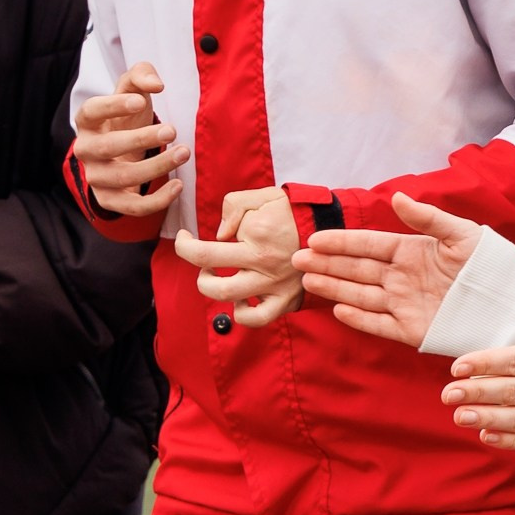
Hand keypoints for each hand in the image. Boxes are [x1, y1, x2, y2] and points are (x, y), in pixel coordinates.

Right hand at [73, 62, 185, 218]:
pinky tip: (178, 186)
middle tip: (172, 129)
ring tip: (183, 152)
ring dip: (156, 167)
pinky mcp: (110, 200)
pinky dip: (156, 200)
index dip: (113, 106)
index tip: (139, 101)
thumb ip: (142, 75)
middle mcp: (85, 150)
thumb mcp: (132, 91)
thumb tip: (157, 84)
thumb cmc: (127, 118)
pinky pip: (131, 206)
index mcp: (87, 121)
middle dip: (141, 139)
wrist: (121, 153)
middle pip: (108, 147)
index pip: (92, 111)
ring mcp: (96, 177)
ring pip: (122, 177)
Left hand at [173, 188, 301, 327]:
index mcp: (256, 236)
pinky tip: (240, 299)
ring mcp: (274, 286)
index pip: (203, 250)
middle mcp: (263, 264)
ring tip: (215, 276)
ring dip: (212, 288)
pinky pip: (257, 318)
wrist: (330, 230)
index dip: (184, 245)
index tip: (183, 237)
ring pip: (229, 300)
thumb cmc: (294, 212)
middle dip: (197, 267)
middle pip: (210, 280)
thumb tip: (220, 234)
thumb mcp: (264, 196)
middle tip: (202, 256)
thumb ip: (234, 206)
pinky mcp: (284, 300)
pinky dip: (242, 313)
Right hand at [292, 192, 481, 348]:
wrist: (512, 303)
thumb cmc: (491, 264)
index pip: (368, 245)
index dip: (341, 242)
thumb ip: (427, 218)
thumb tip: (395, 197)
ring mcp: (405, 304)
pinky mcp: (413, 330)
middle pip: (357, 270)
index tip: (315, 239)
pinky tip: (339, 310)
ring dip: (334, 288)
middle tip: (296, 260)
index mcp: (411, 251)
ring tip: (308, 281)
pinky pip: (381, 324)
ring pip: (361, 295)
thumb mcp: (462, 233)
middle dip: (327, 264)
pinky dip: (360, 319)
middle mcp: (402, 277)